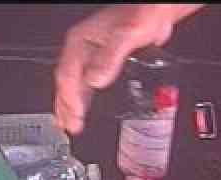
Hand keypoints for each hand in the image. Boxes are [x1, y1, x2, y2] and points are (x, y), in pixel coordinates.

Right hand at [54, 4, 202, 134]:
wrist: (154, 10)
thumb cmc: (142, 14)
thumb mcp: (127, 35)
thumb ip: (110, 57)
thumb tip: (96, 80)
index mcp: (81, 41)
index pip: (67, 75)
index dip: (69, 98)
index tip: (75, 116)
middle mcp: (83, 48)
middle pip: (66, 82)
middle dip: (65, 106)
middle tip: (68, 126)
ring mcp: (91, 55)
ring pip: (74, 84)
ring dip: (71, 105)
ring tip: (70, 124)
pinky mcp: (102, 61)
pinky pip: (86, 83)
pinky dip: (83, 98)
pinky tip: (85, 108)